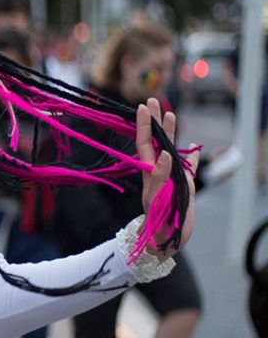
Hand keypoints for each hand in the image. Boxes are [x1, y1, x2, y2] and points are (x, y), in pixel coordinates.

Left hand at [136, 97, 199, 254]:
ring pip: (172, 148)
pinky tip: (194, 146)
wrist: (166, 237)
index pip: (145, 142)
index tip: (142, 107)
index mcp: (148, 170)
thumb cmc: (157, 219)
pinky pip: (189, 166)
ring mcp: (172, 175)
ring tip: (170, 114)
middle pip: (157, 140)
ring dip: (171, 132)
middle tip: (153, 100)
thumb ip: (160, 176)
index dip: (144, 125)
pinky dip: (193, 156)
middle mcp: (159, 169)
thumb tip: (166, 155)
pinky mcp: (184, 184)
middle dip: (155, 121)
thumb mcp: (157, 196)